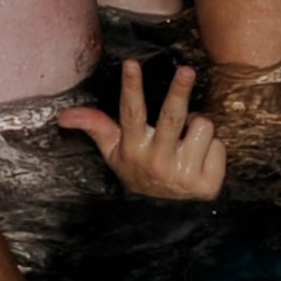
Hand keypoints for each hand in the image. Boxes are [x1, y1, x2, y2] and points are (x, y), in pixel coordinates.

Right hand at [59, 61, 224, 200]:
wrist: (164, 216)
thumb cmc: (139, 170)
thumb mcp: (114, 151)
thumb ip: (94, 126)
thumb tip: (62, 116)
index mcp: (133, 148)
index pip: (130, 113)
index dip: (131, 87)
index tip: (131, 63)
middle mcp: (157, 162)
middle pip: (171, 117)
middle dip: (179, 91)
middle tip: (187, 70)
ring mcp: (183, 175)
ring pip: (202, 125)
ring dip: (198, 126)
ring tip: (187, 140)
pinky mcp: (207, 185)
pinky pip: (218, 145)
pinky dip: (213, 148)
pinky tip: (202, 158)